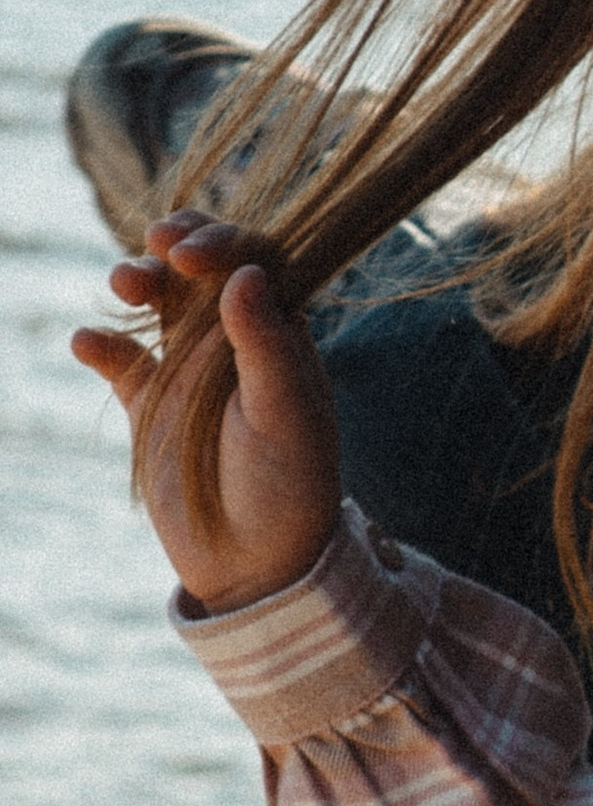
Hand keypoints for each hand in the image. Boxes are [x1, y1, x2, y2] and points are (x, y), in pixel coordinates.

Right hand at [70, 211, 340, 613]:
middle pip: (200, 267)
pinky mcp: (147, 402)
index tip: (195, 254)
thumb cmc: (289, 487)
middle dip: (176, 244)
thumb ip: (267, 347)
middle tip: (160, 248)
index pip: (255, 261)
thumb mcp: (286, 417)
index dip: (226, 242)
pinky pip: (118, 358)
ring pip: (157, 300)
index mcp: (282, 335)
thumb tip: (247, 274)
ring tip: (125, 288)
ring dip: (137, 280)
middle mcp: (236, 340)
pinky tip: (91, 343)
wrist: (254, 563)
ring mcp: (189, 367)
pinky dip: (100, 343)